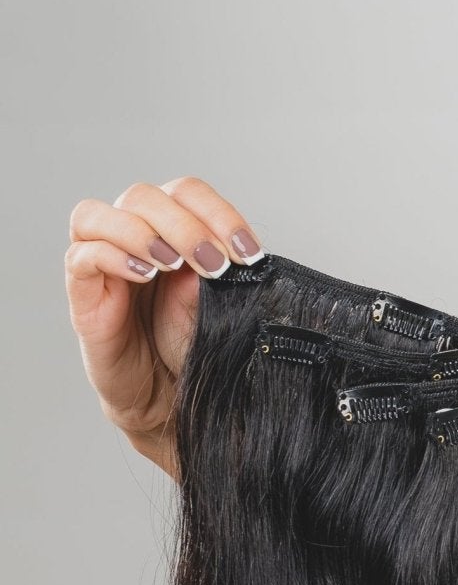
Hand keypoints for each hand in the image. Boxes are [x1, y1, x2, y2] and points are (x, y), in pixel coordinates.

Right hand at [65, 176, 266, 478]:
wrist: (169, 392)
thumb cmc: (191, 339)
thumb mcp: (216, 304)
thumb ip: (214, 275)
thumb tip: (217, 252)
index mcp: (172, 226)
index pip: (187, 192)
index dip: (220, 214)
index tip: (249, 253)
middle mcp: (134, 234)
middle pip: (144, 196)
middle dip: (186, 225)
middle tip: (216, 263)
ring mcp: (103, 260)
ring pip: (98, 214)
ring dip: (142, 232)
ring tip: (175, 263)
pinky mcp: (83, 291)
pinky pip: (82, 255)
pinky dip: (113, 256)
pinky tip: (144, 274)